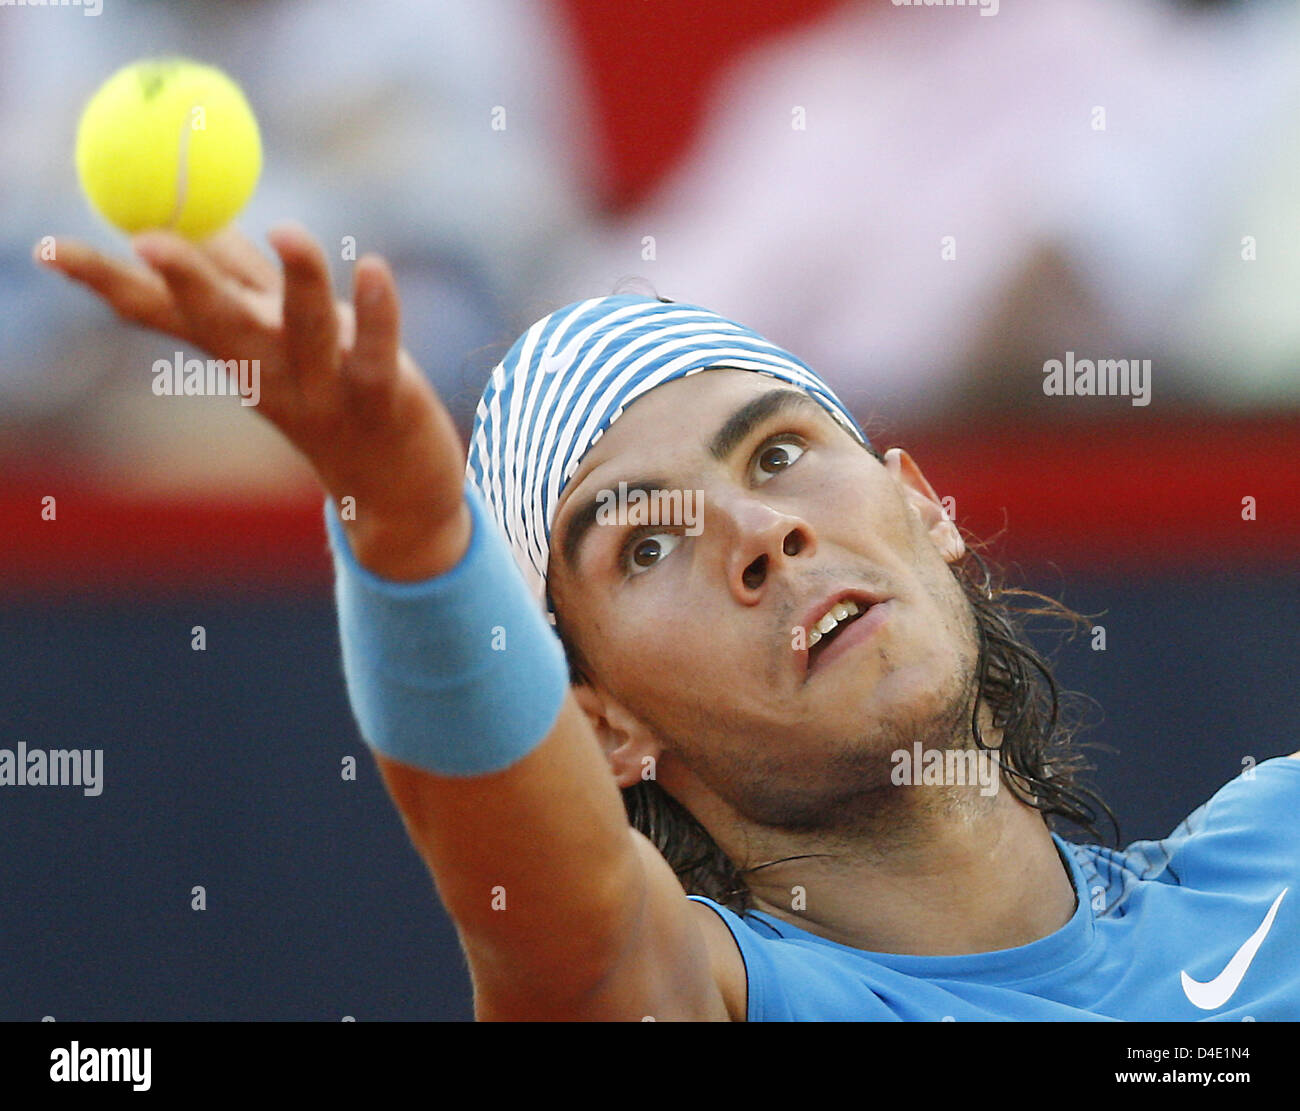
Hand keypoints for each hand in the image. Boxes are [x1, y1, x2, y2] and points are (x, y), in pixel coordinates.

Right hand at [36, 223, 470, 579]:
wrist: (396, 494)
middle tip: (149, 242)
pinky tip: (375, 268)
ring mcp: (325, 391)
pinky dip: (379, 314)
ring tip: (289, 232)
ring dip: (300, 282)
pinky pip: (375, 355)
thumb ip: (242, 285)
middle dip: (187, 285)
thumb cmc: (339, 397)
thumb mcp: (281, 341)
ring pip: (306, 334)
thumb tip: (197, 226)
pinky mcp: (383, 400)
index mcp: (238, 355)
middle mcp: (271, 375)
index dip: (108, 282)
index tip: (49, 248)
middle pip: (222, 327)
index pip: (163, 314)